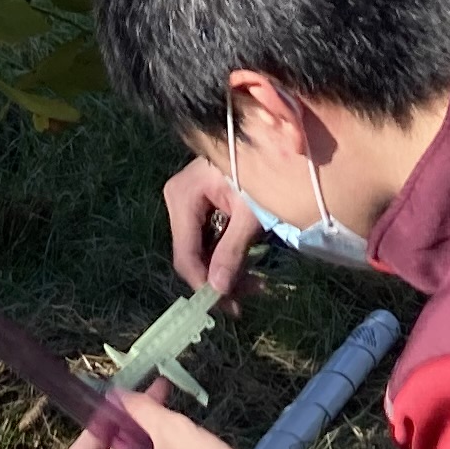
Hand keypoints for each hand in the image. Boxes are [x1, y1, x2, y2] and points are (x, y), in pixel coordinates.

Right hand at [161, 154, 261, 300]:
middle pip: (192, 254)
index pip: (186, 254)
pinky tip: (247, 267)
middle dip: (219, 279)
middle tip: (248, 298)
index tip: (229, 307)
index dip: (204, 283)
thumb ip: (232, 251)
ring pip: (201, 251)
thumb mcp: (250, 214)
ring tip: (255, 284)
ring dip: (225, 271)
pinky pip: (207, 240)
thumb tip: (217, 289)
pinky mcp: (199, 206)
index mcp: (182, 196)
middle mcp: (177, 199)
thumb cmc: (263, 169)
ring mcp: (187, 203)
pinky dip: (226, 256)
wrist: (271, 141)